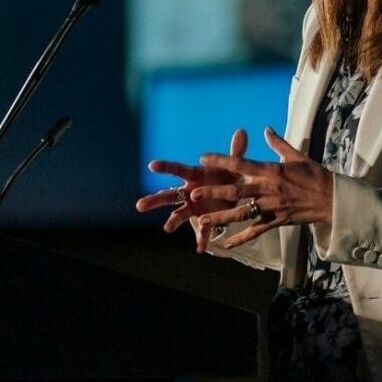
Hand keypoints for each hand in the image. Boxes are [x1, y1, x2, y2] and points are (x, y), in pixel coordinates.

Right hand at [135, 129, 247, 252]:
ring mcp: (195, 206)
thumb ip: (235, 151)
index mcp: (195, 175)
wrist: (236, 193)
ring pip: (179, 214)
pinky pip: (203, 229)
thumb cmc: (228, 175)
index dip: (165, 167)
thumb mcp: (233, 164)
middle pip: (169, 195)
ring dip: (173, 221)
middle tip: (139, 206)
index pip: (178, 169)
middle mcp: (190, 191)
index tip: (151, 165)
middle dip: (154, 200)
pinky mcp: (205, 218)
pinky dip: (202, 239)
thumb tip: (242, 132)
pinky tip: (200, 249)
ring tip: (167, 228)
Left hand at [191, 127, 332, 248]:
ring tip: (202, 220)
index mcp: (270, 171)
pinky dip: (241, 238)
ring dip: (221, 217)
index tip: (203, 158)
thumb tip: (266, 129)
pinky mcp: (276, 221)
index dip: (221, 161)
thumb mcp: (297, 156)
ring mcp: (271, 207)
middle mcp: (267, 189)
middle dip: (213, 192)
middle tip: (193, 193)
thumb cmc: (315, 175)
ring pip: (241, 213)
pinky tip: (226, 244)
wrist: (332, 198)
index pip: (241, 164)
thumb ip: (278, 144)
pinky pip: (256, 231)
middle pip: (235, 191)